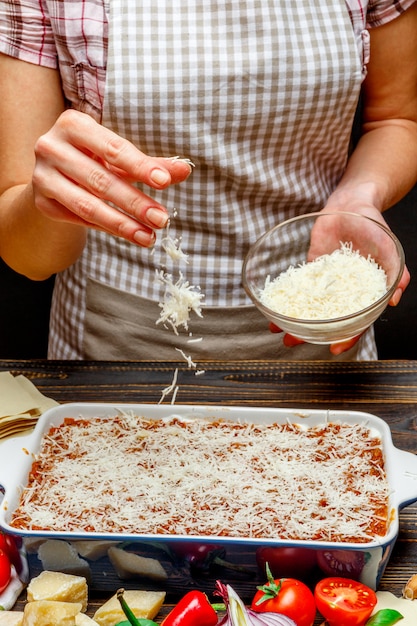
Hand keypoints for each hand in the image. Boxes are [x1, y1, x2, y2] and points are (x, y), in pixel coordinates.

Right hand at [32, 109, 192, 246]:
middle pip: (101, 181)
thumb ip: (150, 164)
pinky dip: (106, 227)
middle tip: (162, 219)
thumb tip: (184, 170)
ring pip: (88, 205)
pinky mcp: (42, 202)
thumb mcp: (120, 156)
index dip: (140, 167)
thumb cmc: (94, 158)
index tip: (164, 183)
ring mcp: (42, 176)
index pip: (113, 149)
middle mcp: (51, 147)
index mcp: (73, 124)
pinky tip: (129, 234)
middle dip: (135, 203)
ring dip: (122, 224)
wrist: (54, 173)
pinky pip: (79, 219)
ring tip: (148, 237)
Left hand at [269, 205, 409, 354]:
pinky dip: (286, 296)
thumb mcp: (390, 249)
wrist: (353, 204)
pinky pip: (297, 286)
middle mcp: (343, 292)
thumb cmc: (375, 226)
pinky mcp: (311, 269)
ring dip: (294, 319)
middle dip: (310, 333)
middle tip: (294, 340)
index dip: (347, 337)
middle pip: (327, 320)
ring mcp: (326, 281)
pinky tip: (273, 304)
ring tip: (278, 329)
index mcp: (365, 293)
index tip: (334, 348)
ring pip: (309, 307)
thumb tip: (392, 300)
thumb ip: (395, 274)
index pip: (356, 322)